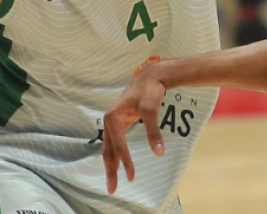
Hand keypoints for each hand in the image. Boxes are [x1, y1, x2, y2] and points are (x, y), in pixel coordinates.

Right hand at [102, 68, 167, 194]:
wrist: (150, 77)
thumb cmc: (149, 91)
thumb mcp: (151, 110)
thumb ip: (153, 132)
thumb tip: (159, 153)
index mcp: (112, 117)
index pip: (119, 145)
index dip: (125, 162)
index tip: (131, 177)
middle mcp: (108, 120)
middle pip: (107, 150)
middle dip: (110, 170)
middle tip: (112, 189)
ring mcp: (112, 122)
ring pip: (109, 148)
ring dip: (111, 165)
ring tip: (113, 182)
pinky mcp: (118, 122)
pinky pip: (114, 143)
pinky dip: (114, 155)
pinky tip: (117, 165)